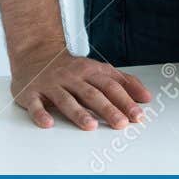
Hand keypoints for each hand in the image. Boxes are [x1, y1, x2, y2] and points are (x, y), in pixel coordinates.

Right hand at [10, 47, 152, 129]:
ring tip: (90, 126)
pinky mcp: (31, 92)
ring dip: (78, 113)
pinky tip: (48, 123)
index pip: (111, 86)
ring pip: (66, 99)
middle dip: (108, 109)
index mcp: (90, 72)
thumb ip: (124, 82)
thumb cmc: (72, 68)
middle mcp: (72, 77)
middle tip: (121, 123)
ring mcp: (51, 85)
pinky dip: (40, 114)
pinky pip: (35, 104)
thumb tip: (146, 97)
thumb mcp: (99, 70)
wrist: (35, 53)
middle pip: (92, 93)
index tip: (137, 116)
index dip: (125, 101)